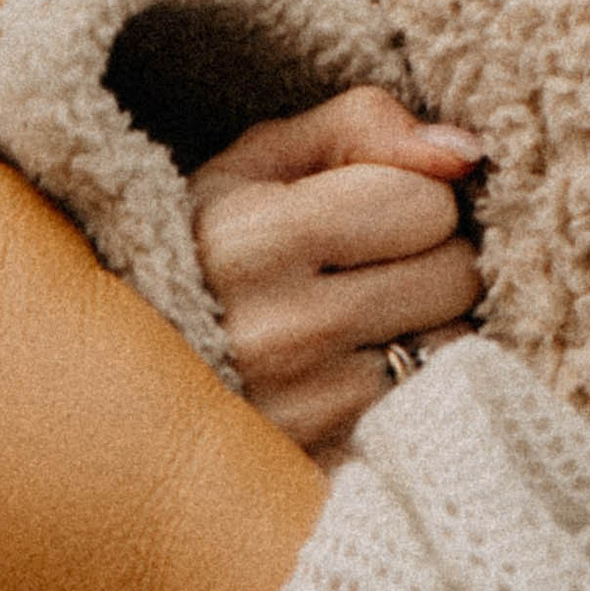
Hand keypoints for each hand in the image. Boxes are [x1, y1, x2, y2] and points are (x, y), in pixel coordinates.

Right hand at [188, 87, 484, 462]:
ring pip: (454, 342)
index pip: (427, 203)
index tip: (366, 210)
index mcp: (246, 239)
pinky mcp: (327, 465)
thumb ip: (360, 125)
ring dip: (428, 325)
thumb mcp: (258, 161)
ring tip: (361, 321)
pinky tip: (360, 372)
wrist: (123, 378)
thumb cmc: (207, 245)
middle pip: (455, 273)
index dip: (411, 196)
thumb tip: (465, 154)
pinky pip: (432, 404)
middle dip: (429, 258)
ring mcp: (302, 412)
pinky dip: (414, 383)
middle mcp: (274, 333)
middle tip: (368, 267)